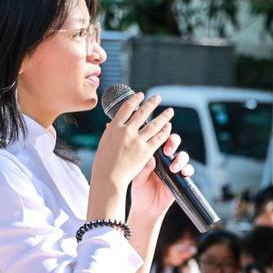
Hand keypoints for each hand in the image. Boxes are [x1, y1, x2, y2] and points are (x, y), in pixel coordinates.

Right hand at [87, 92, 174, 210]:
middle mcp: (126, 131)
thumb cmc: (103, 163)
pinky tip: (169, 128)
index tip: (140, 95)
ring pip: (154, 124)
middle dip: (152, 103)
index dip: (134, 99)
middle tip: (158, 98)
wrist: (108, 178)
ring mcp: (137, 141)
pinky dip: (164, 132)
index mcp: (114, 128)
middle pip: (142, 113)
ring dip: (163, 116)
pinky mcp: (145, 151)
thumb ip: (111, 131)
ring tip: (170, 111)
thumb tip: (111, 123)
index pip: (126, 108)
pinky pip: (158, 139)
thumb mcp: (104, 142)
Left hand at [127, 142, 193, 226]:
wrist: (147, 208)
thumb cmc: (140, 191)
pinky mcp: (181, 178)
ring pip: (182, 155)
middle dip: (173, 142)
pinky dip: (188, 169)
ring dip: (180, 159)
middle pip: (173, 142)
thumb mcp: (137, 180)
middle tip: (168, 151)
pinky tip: (183, 173)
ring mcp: (174, 167)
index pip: (159, 140)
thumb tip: (151, 159)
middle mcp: (164, 158)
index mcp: (153, 155)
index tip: (158, 141)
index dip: (161, 136)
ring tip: (174, 168)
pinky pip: (188, 170)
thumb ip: (143, 170)